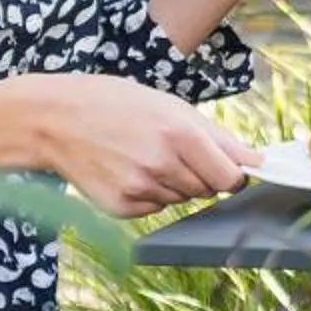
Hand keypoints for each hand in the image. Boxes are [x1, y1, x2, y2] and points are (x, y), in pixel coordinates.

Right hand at [0, 74, 255, 217]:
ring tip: (142, 152)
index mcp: (181, 134)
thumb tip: (256, 162)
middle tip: (169, 147)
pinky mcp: (122, 207)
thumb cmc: (116, 102)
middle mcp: (164, 165)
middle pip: (209, 189)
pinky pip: (155, 207)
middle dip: (200, 172)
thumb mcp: (169, 105)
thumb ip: (217, 136)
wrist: (54, 119)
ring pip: (181, 197)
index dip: (233, 172)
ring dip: (173, 181)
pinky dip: (149, 193)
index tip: (229, 166)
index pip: (233, 176)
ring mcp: (142, 189)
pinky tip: (126, 168)